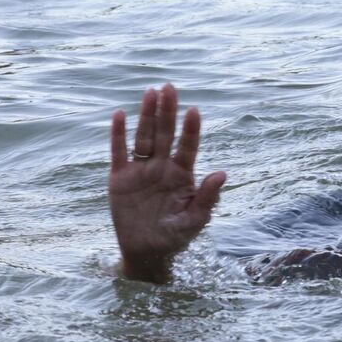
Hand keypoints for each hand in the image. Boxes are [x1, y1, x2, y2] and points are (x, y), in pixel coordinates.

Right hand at [108, 83, 225, 282]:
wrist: (146, 254)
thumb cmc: (175, 237)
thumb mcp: (194, 221)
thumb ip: (207, 197)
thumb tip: (222, 173)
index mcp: (182, 174)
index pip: (188, 146)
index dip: (191, 129)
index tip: (194, 111)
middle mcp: (162, 166)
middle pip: (165, 134)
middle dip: (168, 111)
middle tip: (170, 87)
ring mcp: (140, 170)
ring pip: (143, 137)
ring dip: (146, 115)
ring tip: (150, 92)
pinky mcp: (120, 178)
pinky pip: (119, 152)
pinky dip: (118, 134)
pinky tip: (120, 114)